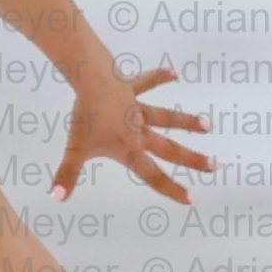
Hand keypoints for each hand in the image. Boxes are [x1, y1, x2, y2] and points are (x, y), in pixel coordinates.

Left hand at [50, 61, 213, 205]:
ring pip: (166, 117)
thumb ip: (67, 175)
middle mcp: (139, 131)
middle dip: (192, 159)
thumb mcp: (75, 150)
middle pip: (169, 149)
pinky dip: (160, 76)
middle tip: (215, 166)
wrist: (92, 82)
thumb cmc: (85, 117)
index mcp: (129, 149)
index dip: (171, 189)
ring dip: (187, 121)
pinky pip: (147, 82)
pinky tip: (175, 73)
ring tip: (208, 125)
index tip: (192, 199)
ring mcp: (137, 109)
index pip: (153, 175)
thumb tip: (56, 198)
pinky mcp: (131, 89)